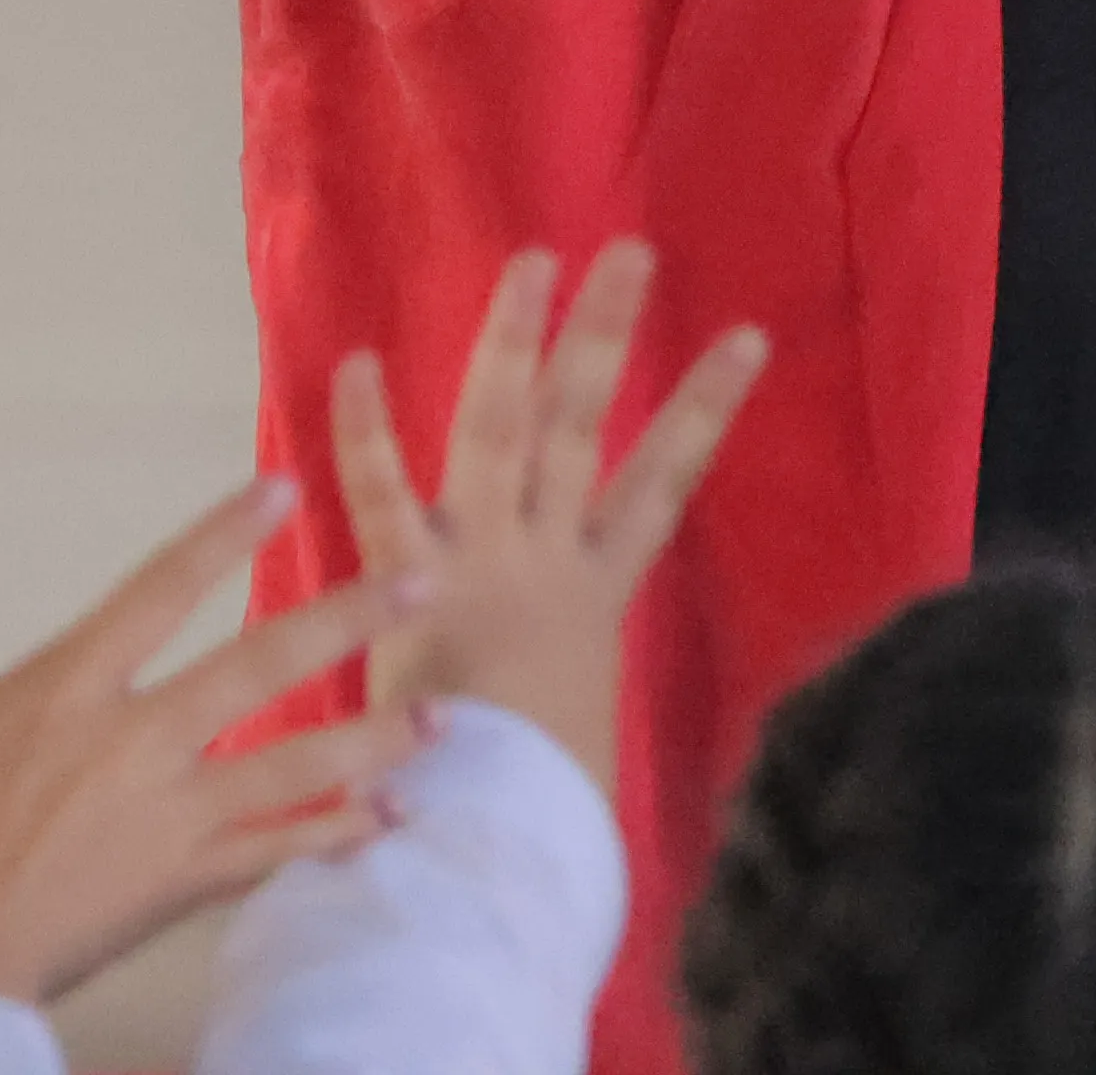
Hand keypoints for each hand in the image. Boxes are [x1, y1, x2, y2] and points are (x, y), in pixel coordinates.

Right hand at [0, 487, 428, 1013]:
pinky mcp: (177, 886)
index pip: (160, 588)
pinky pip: (273, 854)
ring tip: (443, 713)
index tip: (284, 485)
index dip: (223, 531)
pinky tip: (388, 822)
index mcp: (64, 692)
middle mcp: (134, 744)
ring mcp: (166, 819)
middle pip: (262, 663)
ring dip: (374, 735)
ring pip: (293, 764)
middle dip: (351, 617)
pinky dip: (333, 837)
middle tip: (427, 578)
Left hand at [329, 240, 770, 790]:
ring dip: (517, 339)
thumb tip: (581, 759)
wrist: (497, 844)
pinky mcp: (412, 581)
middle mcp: (546, 559)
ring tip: (536, 258)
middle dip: (607, 336)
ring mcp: (483, 560)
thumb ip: (576, 728)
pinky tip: (350, 359)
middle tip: (628, 251)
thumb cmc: (539, 817)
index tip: (745, 336)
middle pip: (587, 426)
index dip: (705, 410)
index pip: (663, 484)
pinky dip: (365, 429)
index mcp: (594, 597)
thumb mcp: (580, 754)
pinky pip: (384, 492)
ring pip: (504, 428)